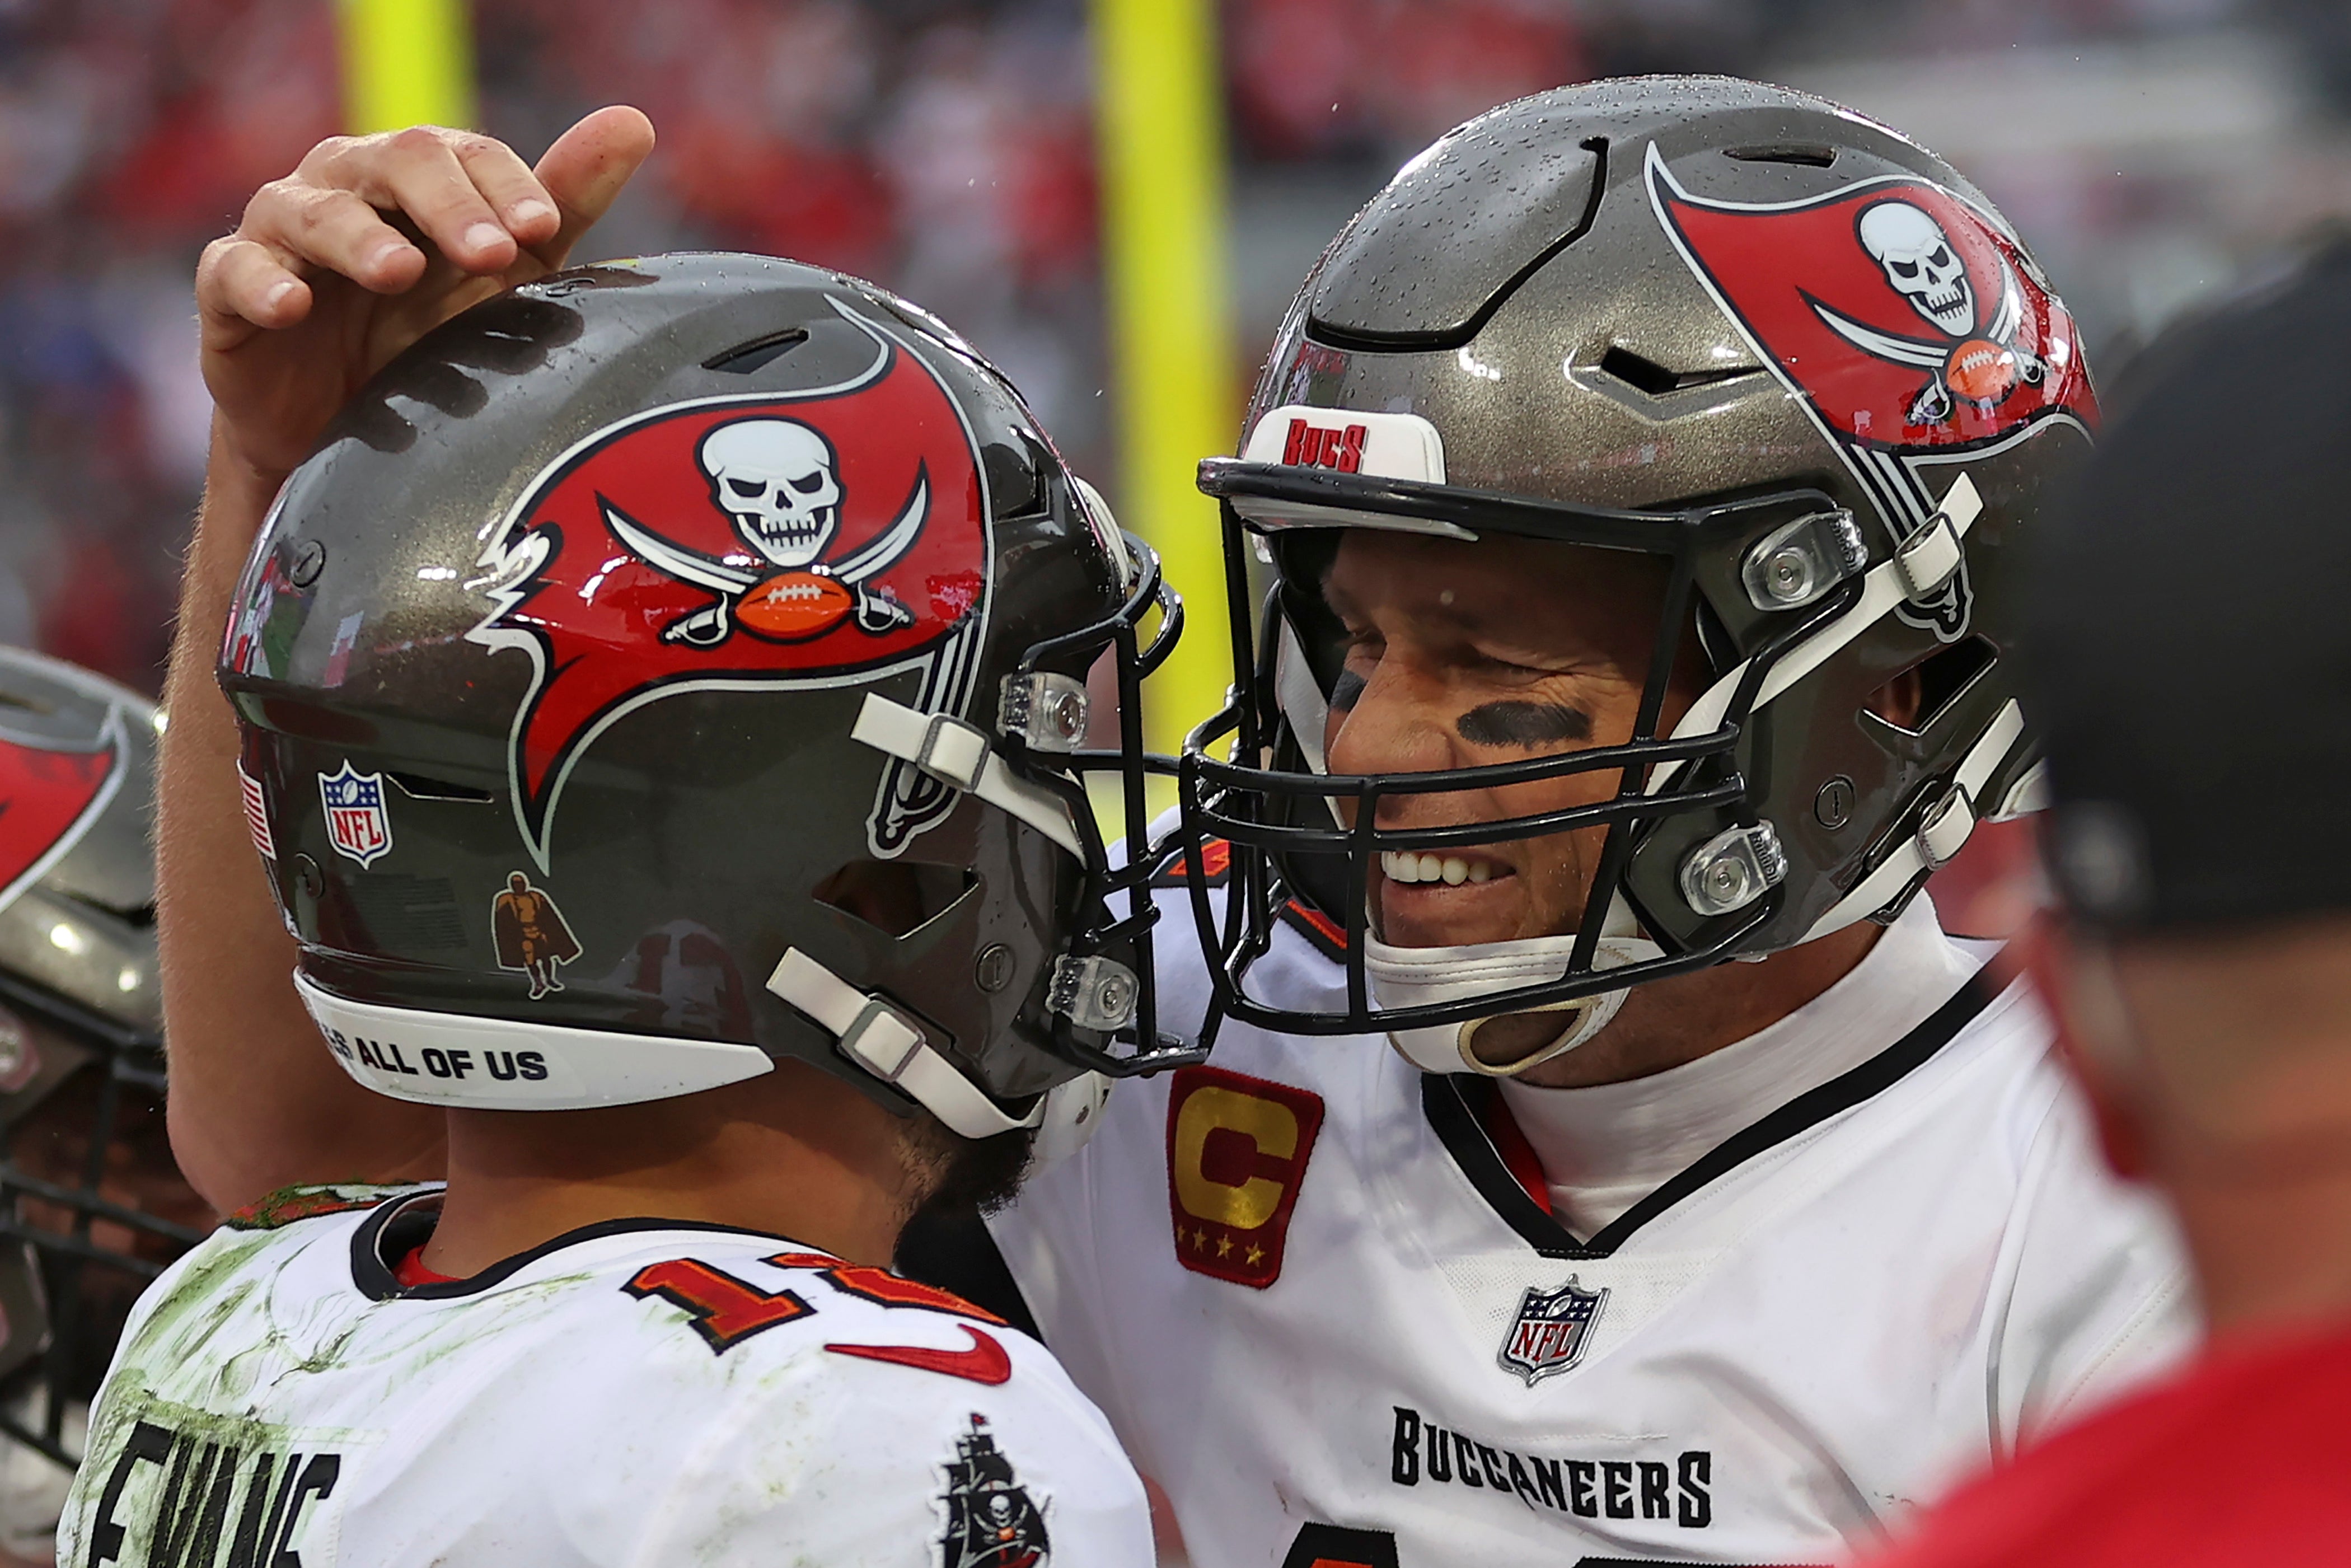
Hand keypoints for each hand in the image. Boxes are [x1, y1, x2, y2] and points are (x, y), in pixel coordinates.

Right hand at [195, 106, 655, 479]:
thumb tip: (634, 120)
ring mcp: (283, 234)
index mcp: (415, 177)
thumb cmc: (428, 332)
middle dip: (446, 204)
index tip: (545, 227)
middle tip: (494, 253)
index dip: (503, 183)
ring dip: (359, 238)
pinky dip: (260, 283)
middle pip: (392, 163)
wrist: (347, 428)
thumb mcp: (504, 275)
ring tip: (400, 271)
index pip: (462, 153)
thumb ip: (563, 202)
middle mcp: (347, 187)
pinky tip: (292, 302)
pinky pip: (234, 271)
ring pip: (312, 210)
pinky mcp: (232, 291)